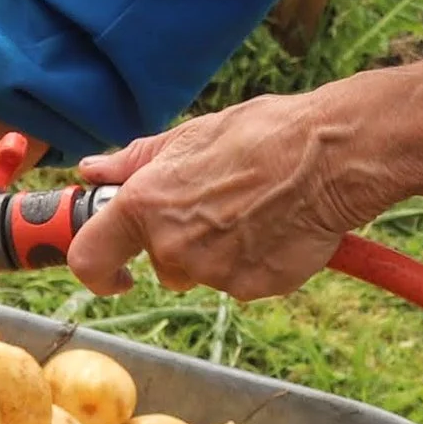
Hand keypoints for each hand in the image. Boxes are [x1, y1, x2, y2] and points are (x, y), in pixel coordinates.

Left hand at [64, 87, 397, 299]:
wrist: (333, 156)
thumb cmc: (262, 135)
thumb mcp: (188, 136)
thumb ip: (133, 162)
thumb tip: (92, 170)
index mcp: (144, 207)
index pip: (89, 259)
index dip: (96, 269)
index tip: (112, 270)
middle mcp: (171, 247)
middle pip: (160, 263)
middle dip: (179, 241)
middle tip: (216, 204)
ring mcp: (212, 273)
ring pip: (202, 273)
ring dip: (218, 251)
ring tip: (252, 209)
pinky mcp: (253, 288)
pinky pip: (242, 281)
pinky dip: (255, 261)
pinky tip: (276, 226)